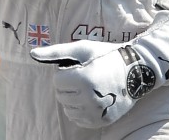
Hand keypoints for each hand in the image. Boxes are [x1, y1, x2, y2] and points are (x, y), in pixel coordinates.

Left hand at [31, 15, 168, 127]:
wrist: (136, 71)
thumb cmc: (107, 56)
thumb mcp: (83, 49)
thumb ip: (56, 52)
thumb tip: (32, 53)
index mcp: (83, 79)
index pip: (57, 81)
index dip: (66, 72)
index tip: (80, 67)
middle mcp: (89, 98)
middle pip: (61, 95)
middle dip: (68, 85)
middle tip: (86, 75)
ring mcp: (96, 112)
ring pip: (67, 108)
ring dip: (73, 98)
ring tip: (90, 86)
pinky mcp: (100, 121)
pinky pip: (77, 119)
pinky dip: (80, 109)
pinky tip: (93, 97)